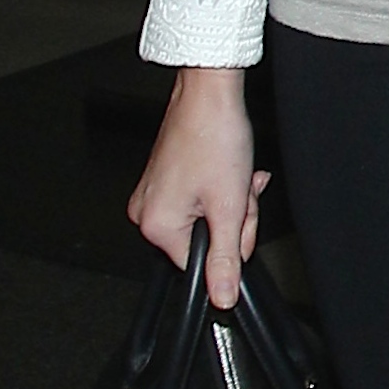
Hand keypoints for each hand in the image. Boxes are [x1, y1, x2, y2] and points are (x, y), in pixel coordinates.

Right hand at [128, 64, 268, 307]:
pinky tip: (230, 170)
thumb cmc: (214, 137)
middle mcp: (147, 211)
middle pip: (205, 240)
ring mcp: (155, 194)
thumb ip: (226, 257)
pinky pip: (200, 199)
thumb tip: (222, 296)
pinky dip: (221, 188)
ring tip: (237, 175)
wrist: (209, 92)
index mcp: (157, 225)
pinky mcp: (166, 179)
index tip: (238, 219)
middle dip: (233, 219)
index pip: (200, 264)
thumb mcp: (229, 207)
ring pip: (207, 218)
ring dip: (231, 201)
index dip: (229, 244)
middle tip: (241, 191)